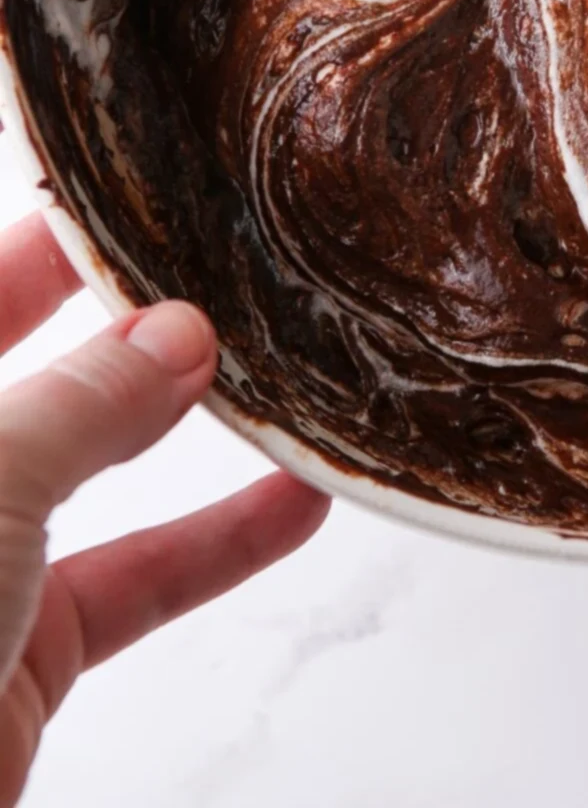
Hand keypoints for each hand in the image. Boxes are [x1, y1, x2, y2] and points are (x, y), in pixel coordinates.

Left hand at [0, 212, 329, 804]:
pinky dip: (215, 544)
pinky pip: (129, 578)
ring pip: (91, 474)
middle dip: (123, 324)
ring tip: (273, 377)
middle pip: (33, 376)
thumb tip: (174, 334)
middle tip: (213, 268)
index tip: (135, 198)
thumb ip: (83, 402)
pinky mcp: (14, 655)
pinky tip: (293, 507)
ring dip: (186, 433)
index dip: (44, 243)